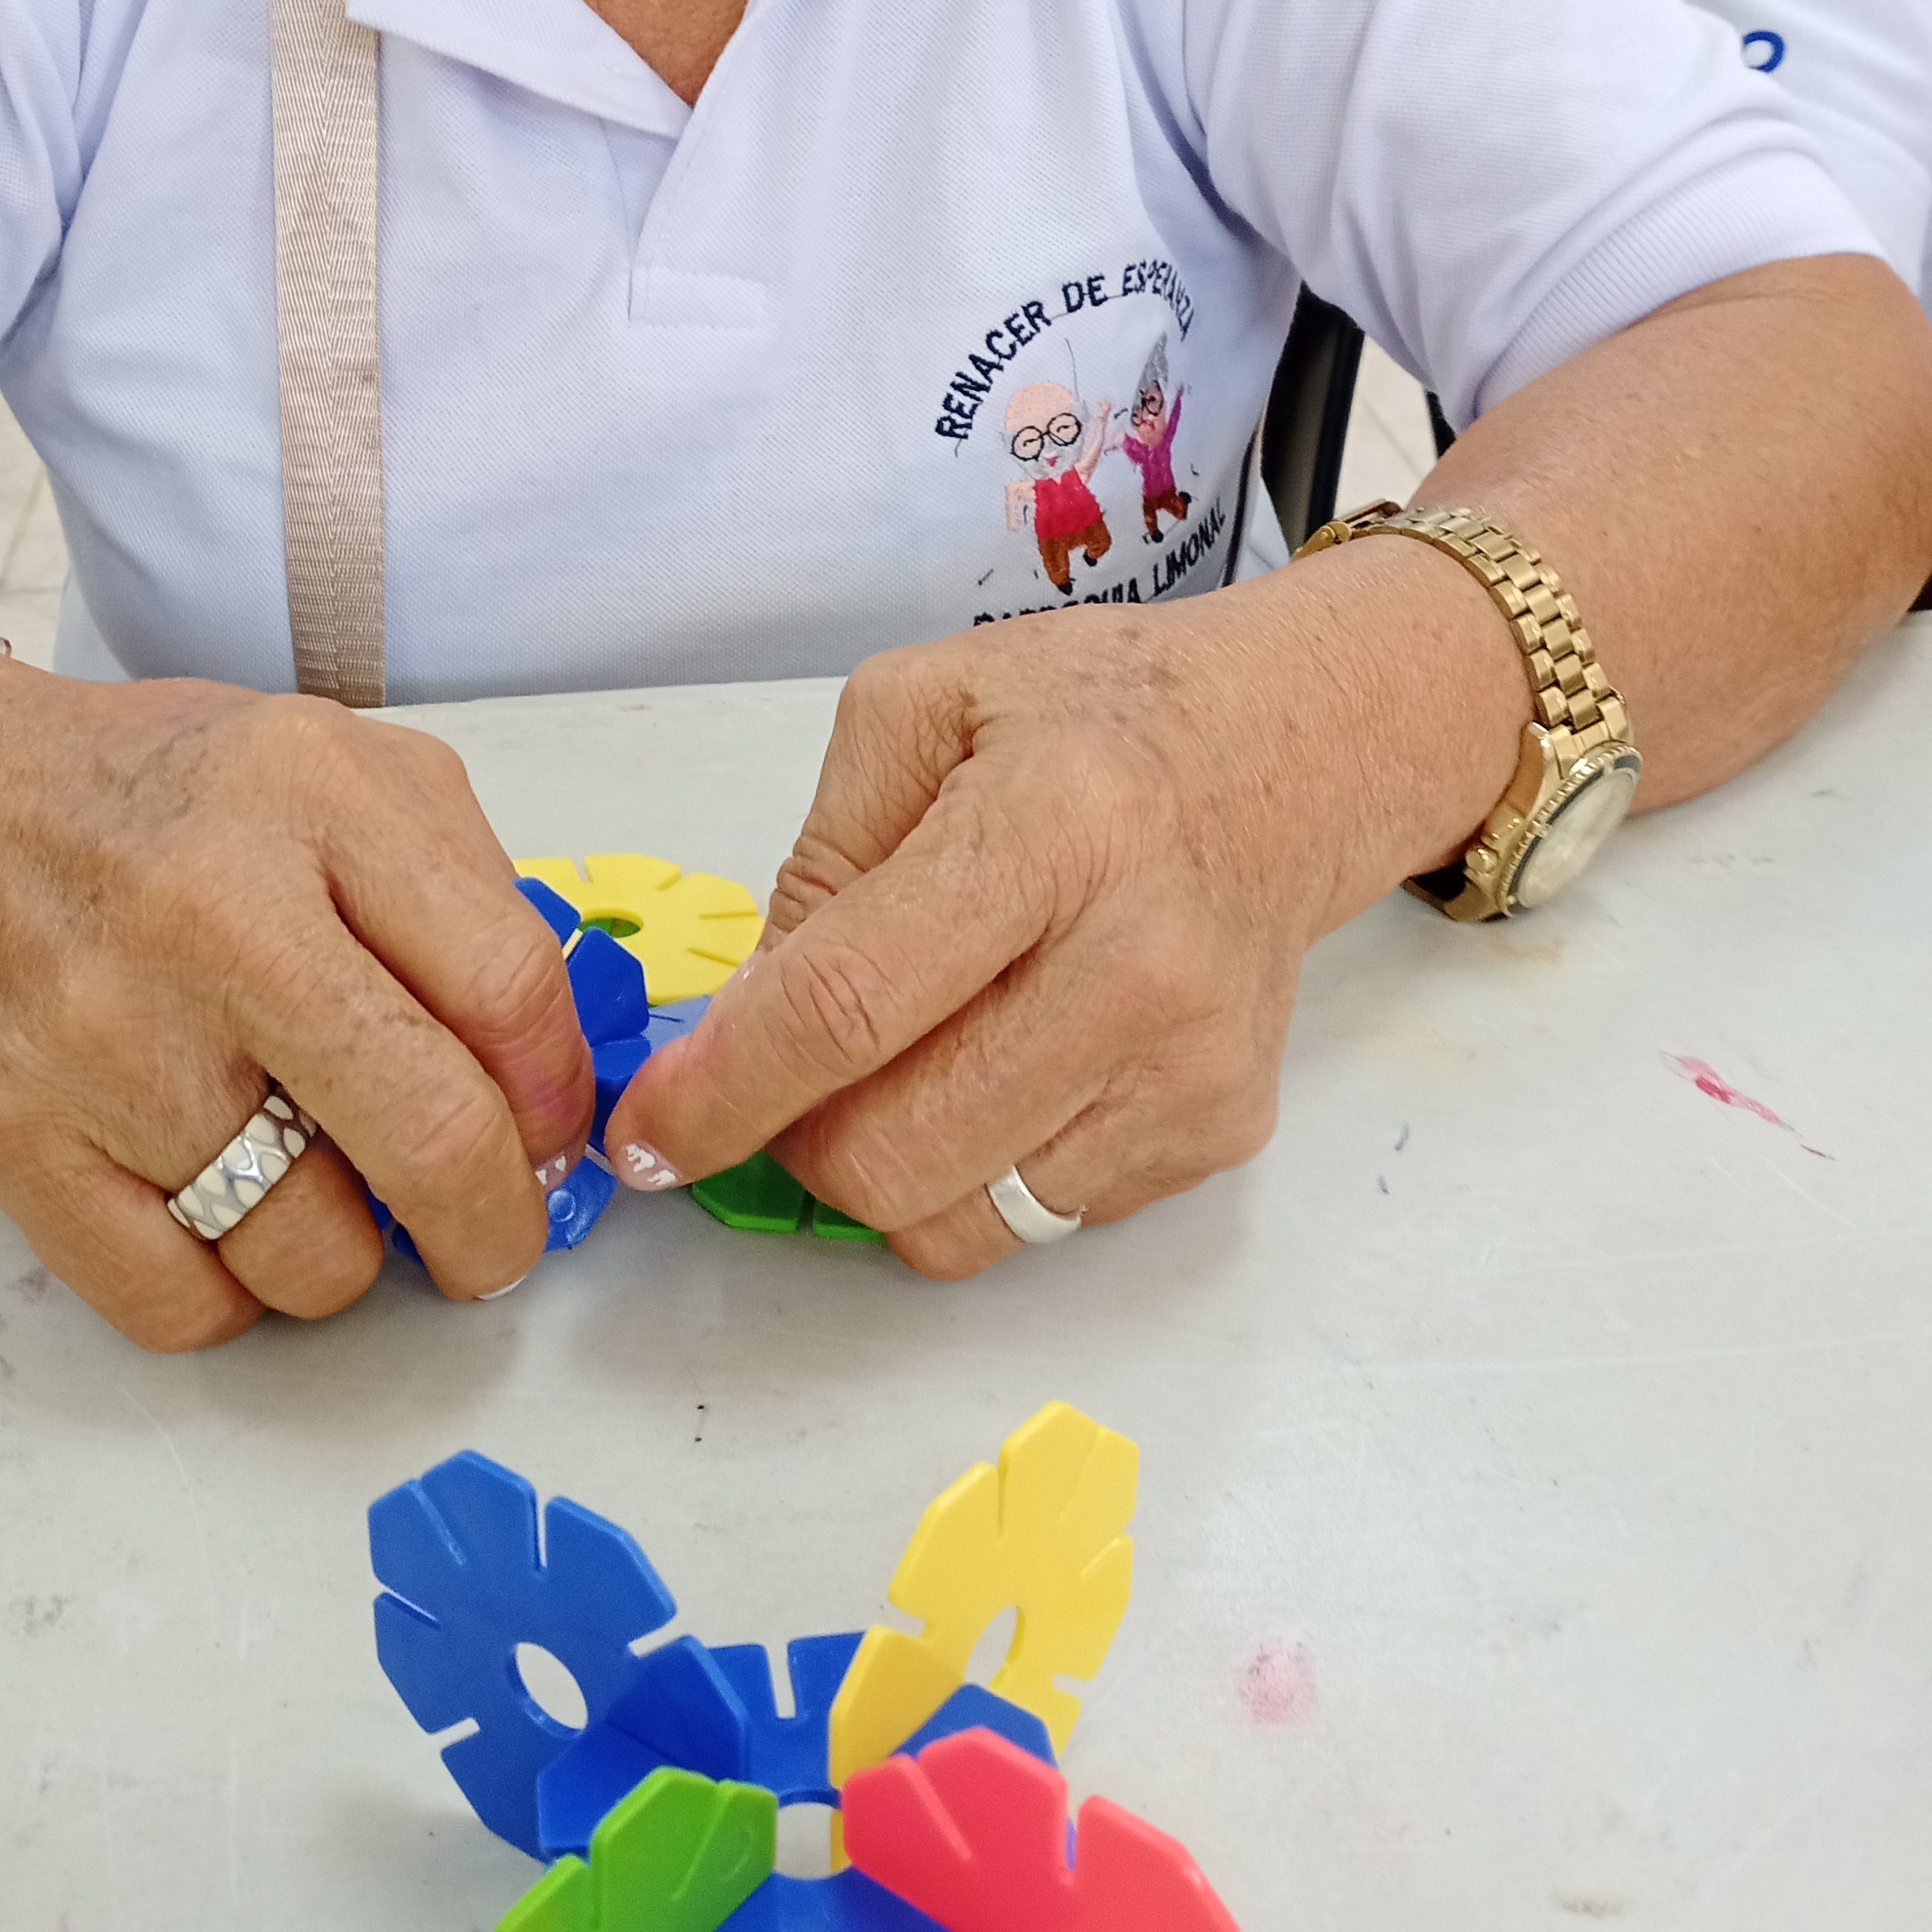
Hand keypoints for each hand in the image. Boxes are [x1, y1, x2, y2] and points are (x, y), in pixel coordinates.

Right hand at [0, 654, 595, 1345]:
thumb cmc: (170, 798)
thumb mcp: (346, 767)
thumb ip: (470, 894)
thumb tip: (551, 1082)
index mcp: (310, 797)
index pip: (509, 988)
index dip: (557, 1093)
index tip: (551, 1131)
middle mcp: (209, 916)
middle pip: (430, 1136)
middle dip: (498, 1224)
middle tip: (496, 1233)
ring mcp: (103, 1038)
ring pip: (311, 1252)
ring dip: (352, 1255)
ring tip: (324, 1182)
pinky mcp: (18, 1138)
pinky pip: (183, 1305)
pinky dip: (234, 1292)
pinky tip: (232, 1215)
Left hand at [601, 588, 1431, 1274]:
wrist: (1288, 752)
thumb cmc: (1092, 719)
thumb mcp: (918, 711)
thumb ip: (816, 865)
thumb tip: (738, 1032)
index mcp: (1052, 828)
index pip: (848, 1009)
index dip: (722, 1091)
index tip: (643, 1136)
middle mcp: (1138, 964)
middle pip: (892, 1149)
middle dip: (792, 1138)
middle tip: (786, 1072)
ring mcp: (1188, 1067)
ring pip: (953, 1220)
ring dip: (881, 1166)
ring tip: (905, 1058)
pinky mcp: (1215, 1132)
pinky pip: (1031, 1220)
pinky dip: (975, 1167)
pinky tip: (1005, 1060)